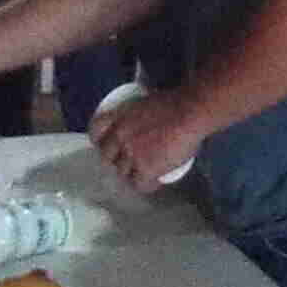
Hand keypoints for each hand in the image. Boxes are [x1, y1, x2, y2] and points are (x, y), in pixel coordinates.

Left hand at [90, 86, 204, 190]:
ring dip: (133, 174)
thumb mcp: (148, 102)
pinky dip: (149, 184)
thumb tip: (144, 122)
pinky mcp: (145, 169)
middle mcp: (119, 135)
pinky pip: (140, 185)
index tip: (109, 143)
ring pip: (123, 173)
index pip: (95, 131)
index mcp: (119, 116)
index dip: (100, 140)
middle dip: (116, 160)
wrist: (191, 112)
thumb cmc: (178, 101)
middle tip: (131, 160)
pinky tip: (156, 181)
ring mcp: (131, 154)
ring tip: (146, 172)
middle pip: (107, 156)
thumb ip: (139, 114)